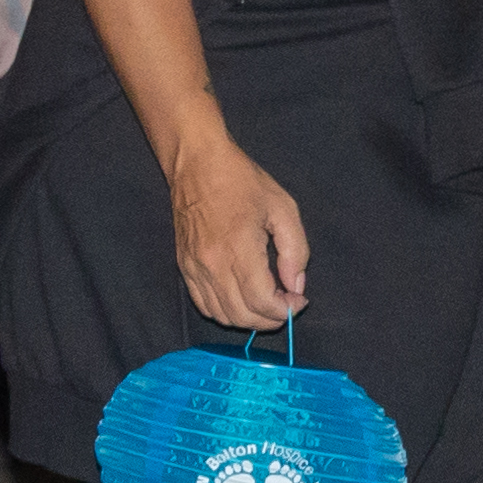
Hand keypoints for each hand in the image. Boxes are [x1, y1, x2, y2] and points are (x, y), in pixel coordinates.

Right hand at [167, 132, 310, 328]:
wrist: (196, 164)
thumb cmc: (243, 182)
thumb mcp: (283, 208)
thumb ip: (296, 251)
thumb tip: (295, 286)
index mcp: (239, 249)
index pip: (262, 302)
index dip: (287, 310)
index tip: (299, 299)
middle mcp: (212, 264)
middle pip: (243, 316)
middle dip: (271, 319)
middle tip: (286, 303)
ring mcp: (194, 267)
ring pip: (222, 316)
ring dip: (249, 319)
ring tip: (265, 302)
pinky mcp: (183, 266)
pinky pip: (203, 305)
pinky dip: (226, 312)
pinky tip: (241, 298)